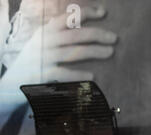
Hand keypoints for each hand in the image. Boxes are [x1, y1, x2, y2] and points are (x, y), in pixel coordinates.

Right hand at [0, 5, 116, 110]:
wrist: (12, 82)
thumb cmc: (35, 61)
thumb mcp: (44, 42)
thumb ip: (61, 34)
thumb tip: (87, 28)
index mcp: (46, 32)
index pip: (66, 18)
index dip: (85, 13)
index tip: (103, 12)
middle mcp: (45, 42)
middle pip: (74, 35)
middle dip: (96, 34)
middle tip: (114, 38)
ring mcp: (44, 58)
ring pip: (72, 52)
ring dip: (94, 51)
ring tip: (110, 52)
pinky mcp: (43, 75)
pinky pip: (64, 74)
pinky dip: (78, 74)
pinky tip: (93, 76)